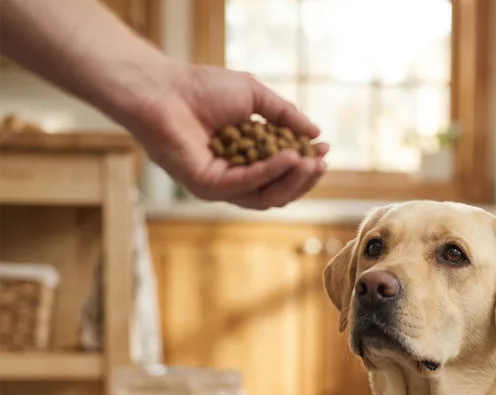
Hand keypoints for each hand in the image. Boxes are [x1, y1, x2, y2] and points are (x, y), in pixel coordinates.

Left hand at [124, 62, 328, 208]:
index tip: (324, 149)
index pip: (283, 171)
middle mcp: (236, 176)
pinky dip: (268, 172)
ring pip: (266, 196)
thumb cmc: (202, 89)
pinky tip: (286, 158)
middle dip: (304, 177)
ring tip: (307, 161)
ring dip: (291, 180)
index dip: (306, 163)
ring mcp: (222, 186)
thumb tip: (315, 132)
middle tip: (320, 163)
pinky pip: (245, 186)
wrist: (164, 90)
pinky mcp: (209, 188)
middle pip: (279, 190)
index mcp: (247, 157)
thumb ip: (284, 114)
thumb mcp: (254, 96)